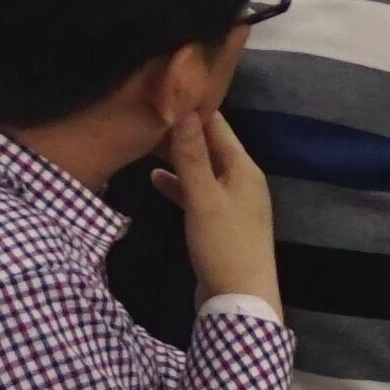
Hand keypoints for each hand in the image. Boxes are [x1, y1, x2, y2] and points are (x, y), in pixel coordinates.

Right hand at [159, 102, 280, 306]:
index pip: (219, 127)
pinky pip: (197, 194)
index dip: (195, 108)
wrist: (239, 301)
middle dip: (182, 131)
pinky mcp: (218, 223)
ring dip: (177, 157)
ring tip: (145, 140)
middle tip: (148, 112)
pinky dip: (179, 185)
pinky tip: (155, 179)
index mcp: (244, 170)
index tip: (168, 88)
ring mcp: (230, 203)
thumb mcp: (204, 199)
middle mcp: (241, 181)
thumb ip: (193, 158)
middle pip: (209, 147)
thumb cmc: (225, 246)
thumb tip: (186, 113)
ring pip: (201, 170)